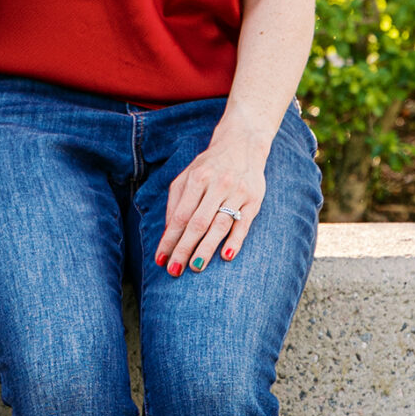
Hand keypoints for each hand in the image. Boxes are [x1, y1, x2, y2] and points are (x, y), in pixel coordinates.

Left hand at [154, 114, 268, 275]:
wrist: (242, 144)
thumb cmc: (209, 166)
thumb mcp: (188, 176)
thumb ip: (176, 201)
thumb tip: (168, 232)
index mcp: (197, 178)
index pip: (180, 215)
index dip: (170, 239)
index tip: (160, 259)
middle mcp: (217, 185)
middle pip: (197, 222)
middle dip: (184, 248)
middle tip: (174, 271)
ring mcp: (237, 192)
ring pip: (219, 225)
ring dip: (206, 248)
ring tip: (195, 267)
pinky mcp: (254, 199)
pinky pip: (243, 224)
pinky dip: (235, 240)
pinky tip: (225, 256)